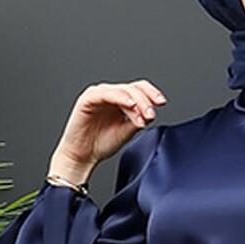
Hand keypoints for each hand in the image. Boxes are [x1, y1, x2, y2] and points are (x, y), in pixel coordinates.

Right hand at [47, 79, 167, 185]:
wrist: (82, 156)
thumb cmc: (100, 143)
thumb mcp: (127, 132)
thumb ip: (138, 121)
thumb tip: (150, 114)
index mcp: (120, 100)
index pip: (139, 89)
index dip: (152, 93)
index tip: (162, 103)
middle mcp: (111, 95)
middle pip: (133, 88)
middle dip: (145, 101)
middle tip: (151, 115)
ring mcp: (99, 95)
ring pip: (122, 90)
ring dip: (136, 102)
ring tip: (143, 115)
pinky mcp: (88, 99)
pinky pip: (106, 94)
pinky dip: (120, 98)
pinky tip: (129, 105)